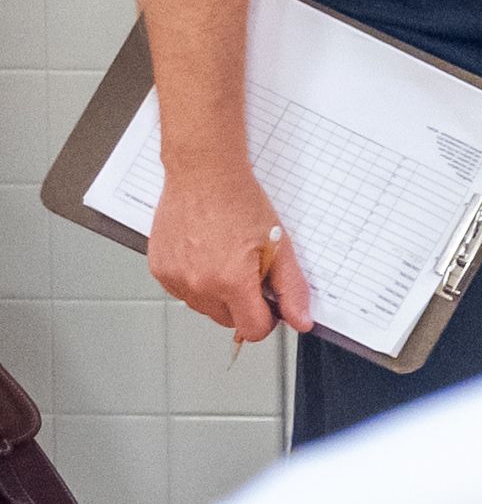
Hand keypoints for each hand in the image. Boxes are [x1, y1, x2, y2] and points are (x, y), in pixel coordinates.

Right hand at [146, 154, 309, 343]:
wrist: (203, 175)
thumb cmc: (239, 202)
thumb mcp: (279, 246)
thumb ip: (291, 289)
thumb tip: (300, 320)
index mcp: (230, 281)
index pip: (252, 329)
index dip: (268, 319)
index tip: (271, 304)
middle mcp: (198, 284)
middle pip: (228, 321)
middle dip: (243, 305)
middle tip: (250, 271)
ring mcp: (174, 278)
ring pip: (204, 308)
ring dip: (218, 295)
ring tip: (226, 259)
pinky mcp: (159, 270)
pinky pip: (183, 292)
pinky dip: (197, 283)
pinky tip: (206, 257)